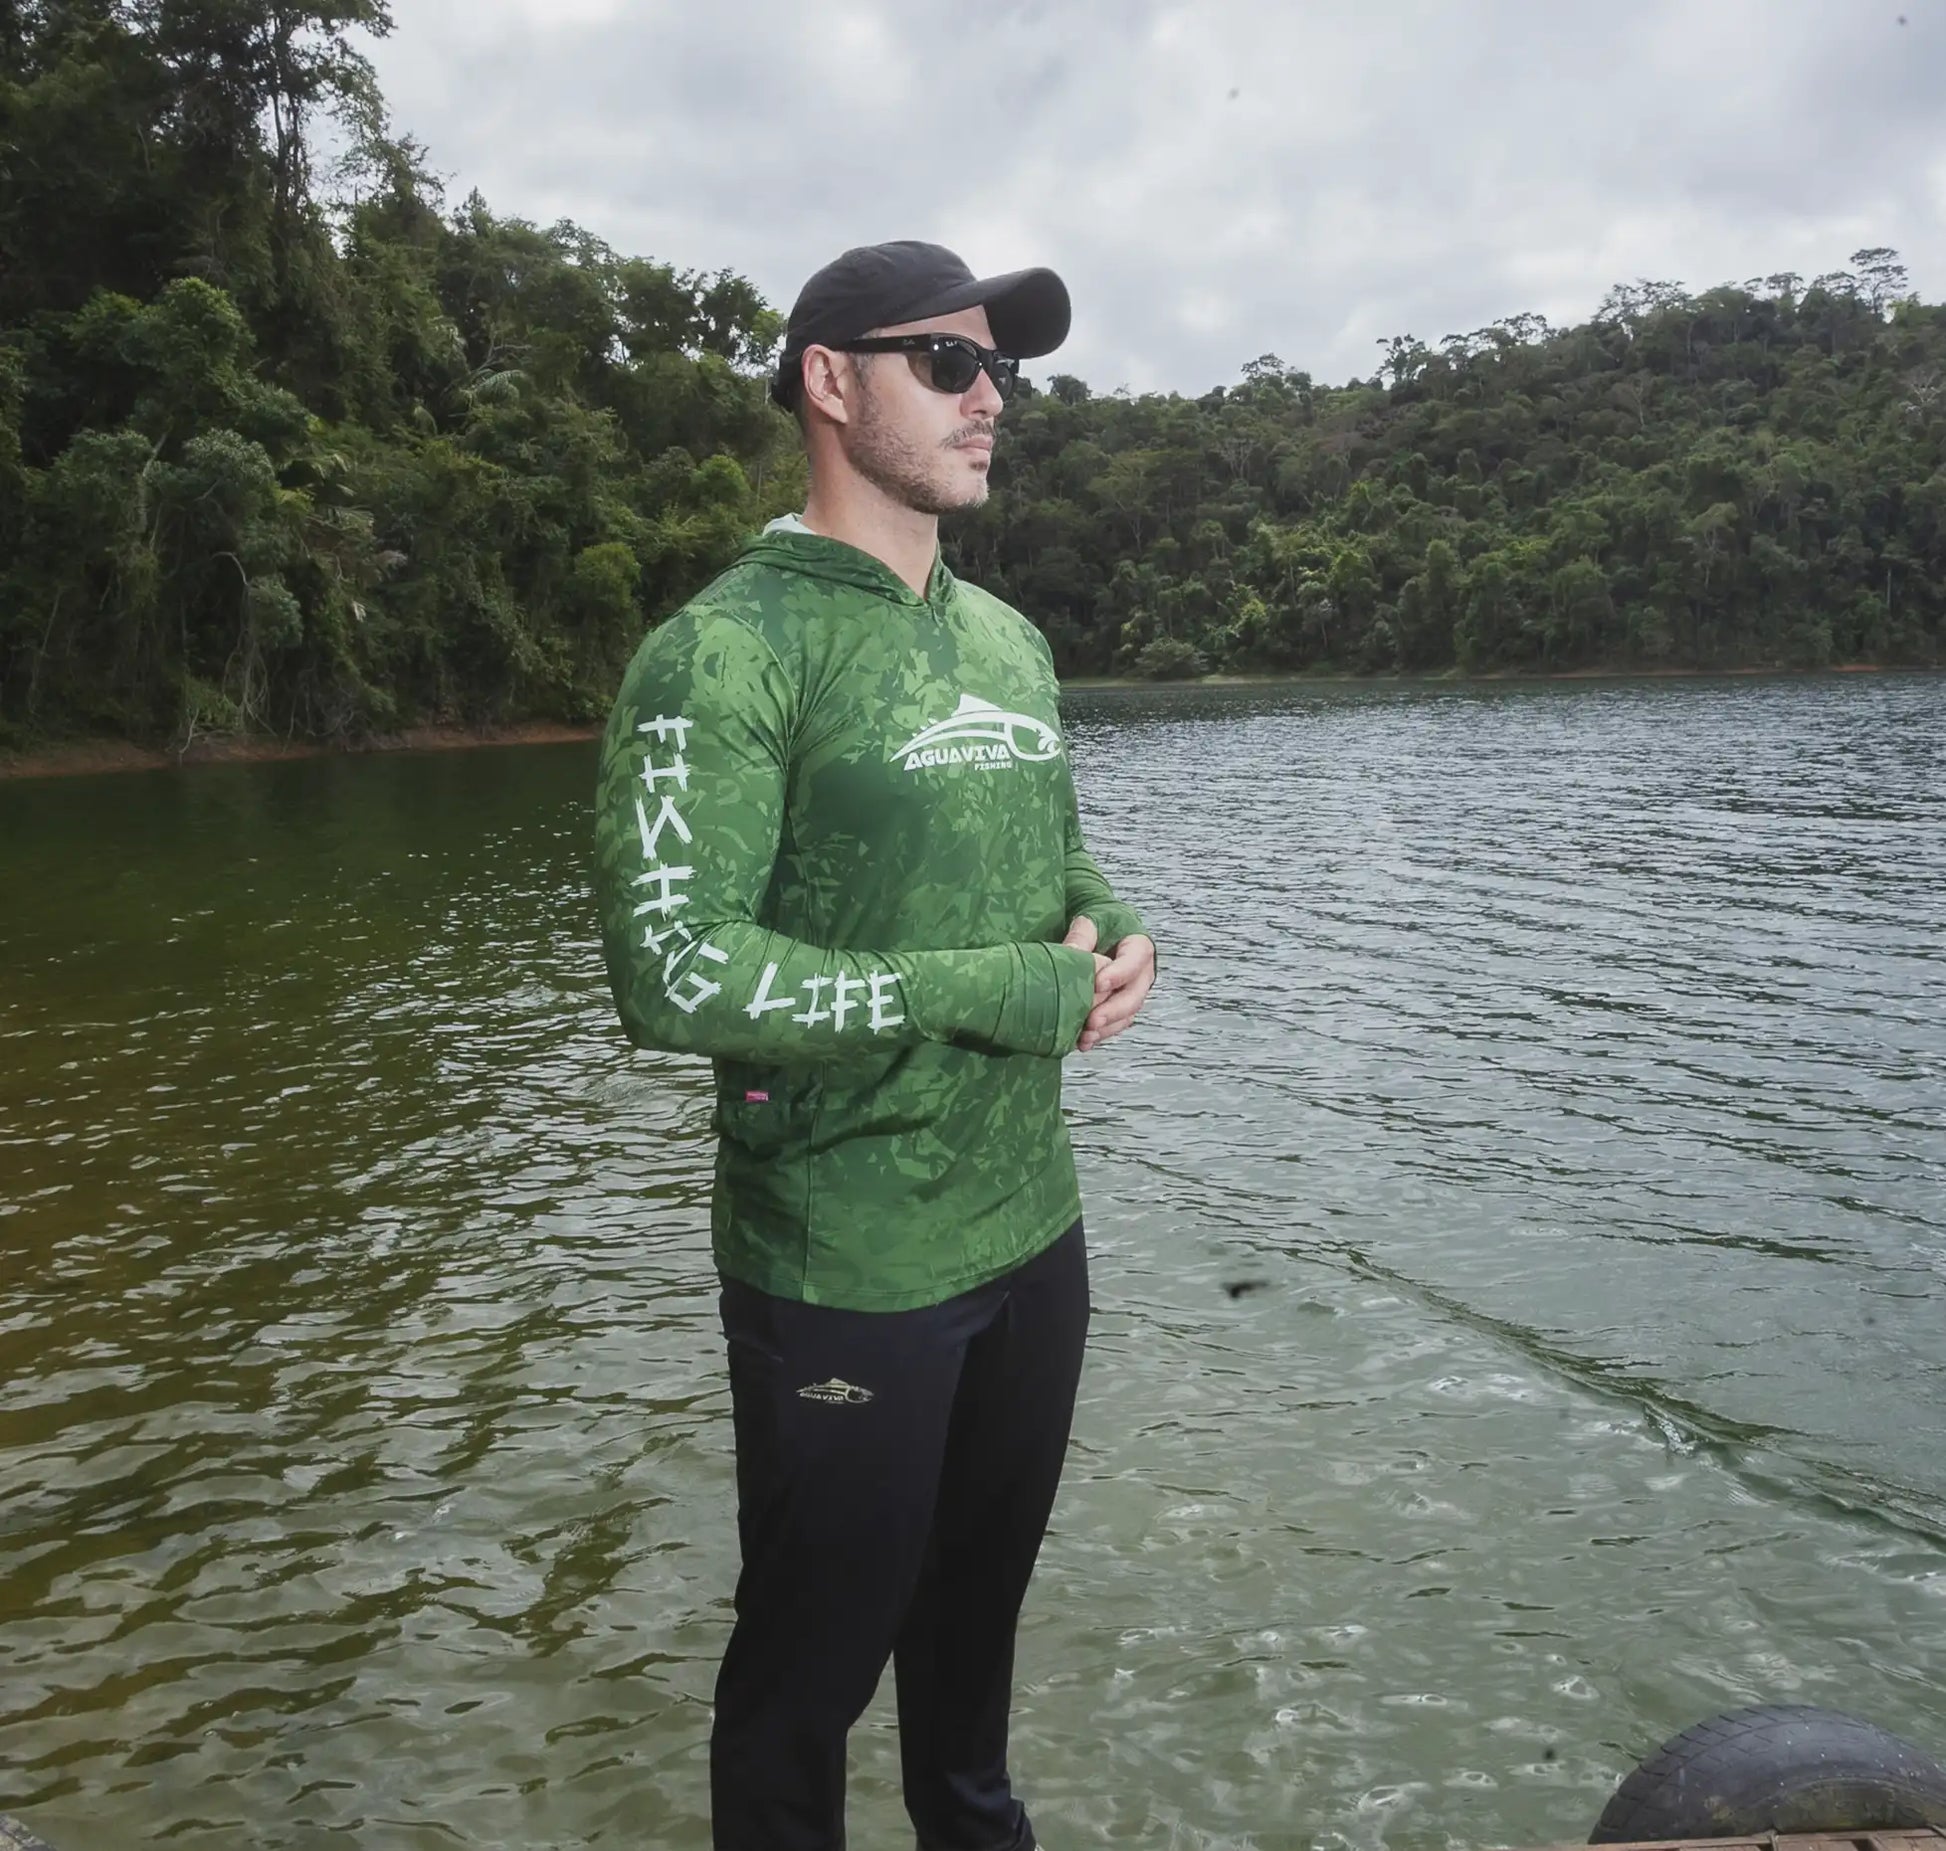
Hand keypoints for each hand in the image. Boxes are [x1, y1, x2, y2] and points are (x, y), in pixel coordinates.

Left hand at [1063, 920, 1154, 1052]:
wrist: (1101, 930)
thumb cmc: (1100, 921)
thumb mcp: (1091, 919)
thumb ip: (1082, 935)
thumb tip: (1072, 953)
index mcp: (1139, 947)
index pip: (1134, 961)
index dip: (1119, 974)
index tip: (1098, 984)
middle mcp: (1141, 973)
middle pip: (1134, 996)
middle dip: (1113, 1011)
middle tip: (1092, 1020)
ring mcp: (1132, 992)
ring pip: (1126, 1015)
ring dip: (1107, 1027)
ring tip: (1085, 1035)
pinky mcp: (1120, 1007)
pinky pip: (1115, 1024)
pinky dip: (1101, 1034)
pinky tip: (1084, 1041)